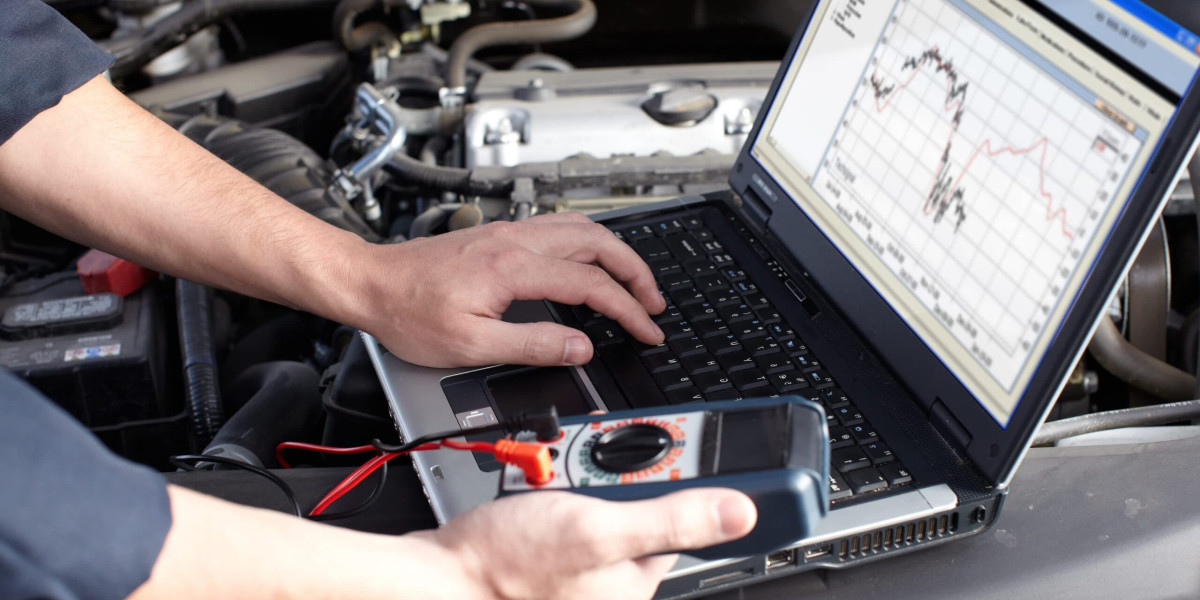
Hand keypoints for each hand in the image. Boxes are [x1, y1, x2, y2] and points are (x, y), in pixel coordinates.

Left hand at [352, 212, 666, 367]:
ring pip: (581, 228)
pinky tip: (591, 263)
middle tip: (654, 303)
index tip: (648, 329)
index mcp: (514, 268)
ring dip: (615, 253)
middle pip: (598, 242)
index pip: (591, 284)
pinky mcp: (499, 235)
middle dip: (636, 272)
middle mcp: (516, 240)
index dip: (628, 309)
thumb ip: (533, 344)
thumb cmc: (409, 313)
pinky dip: (590, 244)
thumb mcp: (471, 345)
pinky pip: (560, 228)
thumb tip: (580, 347)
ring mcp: (508, 233)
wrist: (370, 283)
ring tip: (634, 282)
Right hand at [417, 488, 756, 599]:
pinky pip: (568, 512)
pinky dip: (555, 492)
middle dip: (614, 474)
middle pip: (637, 505)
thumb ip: (671, 519)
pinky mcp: (549, 559)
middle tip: (585, 467)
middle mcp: (612, 583)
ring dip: (581, 477)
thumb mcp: (598, 529)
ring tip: (553, 479)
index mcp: (636, 581)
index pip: (679, 520)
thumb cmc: (507, 564)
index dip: (675, 479)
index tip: (670, 449)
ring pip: (599, 503)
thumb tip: (740, 514)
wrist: (436, 578)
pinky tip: (538, 488)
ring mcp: (578, 571)